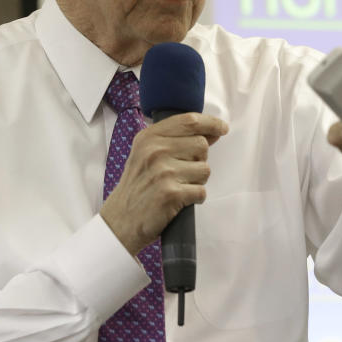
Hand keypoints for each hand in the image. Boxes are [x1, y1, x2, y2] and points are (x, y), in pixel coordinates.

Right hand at [101, 113, 227, 254]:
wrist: (120, 220)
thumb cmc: (137, 186)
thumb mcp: (145, 153)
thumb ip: (174, 139)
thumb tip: (212, 132)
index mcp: (148, 137)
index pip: (189, 121)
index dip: (210, 123)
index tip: (221, 128)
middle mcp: (155, 151)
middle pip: (201, 145)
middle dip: (199, 159)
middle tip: (183, 172)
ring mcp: (163, 172)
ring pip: (204, 169)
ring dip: (197, 181)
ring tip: (178, 186)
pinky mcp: (171, 194)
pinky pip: (201, 191)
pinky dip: (195, 197)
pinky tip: (180, 200)